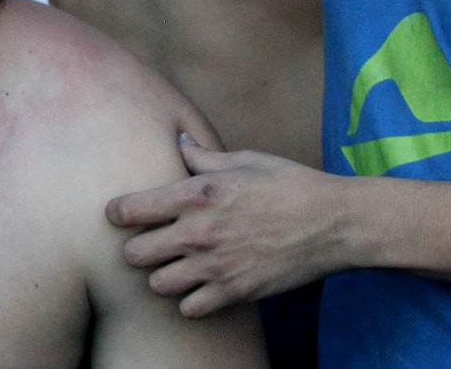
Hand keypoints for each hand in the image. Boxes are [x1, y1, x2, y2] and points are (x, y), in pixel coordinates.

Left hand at [105, 137, 348, 316]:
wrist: (334, 222)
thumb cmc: (288, 183)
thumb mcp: (243, 160)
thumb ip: (202, 156)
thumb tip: (179, 141)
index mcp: (195, 194)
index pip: (128, 210)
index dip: (116, 213)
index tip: (119, 215)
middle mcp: (199, 232)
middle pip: (133, 254)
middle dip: (135, 248)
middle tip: (147, 244)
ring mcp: (216, 266)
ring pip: (157, 284)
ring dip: (161, 276)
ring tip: (174, 266)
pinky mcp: (236, 292)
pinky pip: (189, 309)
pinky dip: (190, 301)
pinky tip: (200, 286)